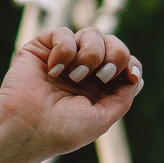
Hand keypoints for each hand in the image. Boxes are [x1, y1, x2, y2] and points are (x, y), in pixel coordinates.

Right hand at [0, 28, 144, 162]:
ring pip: (92, 34)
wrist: (28, 127)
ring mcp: (65, 57)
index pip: (126, 62)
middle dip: (115, 56)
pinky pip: (63, 33)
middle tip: (102, 76)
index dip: (131, 63)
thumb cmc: (63, 129)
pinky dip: (65, 49)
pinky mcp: (42, 47)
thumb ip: (123, 96)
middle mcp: (85, 69)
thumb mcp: (103, 117)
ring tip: (76, 76)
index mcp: (101, 87)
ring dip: (91, 54)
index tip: (129, 75)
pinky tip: (54, 69)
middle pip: (114, 43)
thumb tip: (136, 75)